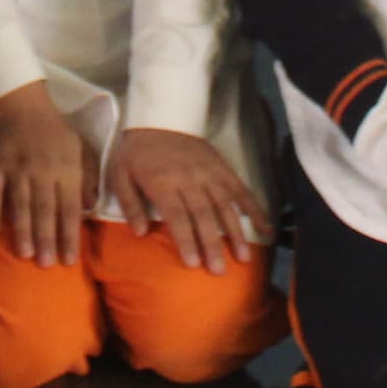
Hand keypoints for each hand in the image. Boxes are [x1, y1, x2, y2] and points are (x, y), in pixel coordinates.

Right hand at [0, 80, 96, 269]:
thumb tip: (92, 207)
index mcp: (66, 169)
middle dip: (47, 238)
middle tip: (47, 265)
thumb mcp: (81, 148)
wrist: (20, 105)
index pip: (69, 208)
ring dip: (22, 230)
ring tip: (25, 254)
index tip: (70, 261)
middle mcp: (42, 171)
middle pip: (45, 209)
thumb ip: (90, 176)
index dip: (69, 235)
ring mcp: (16, 169)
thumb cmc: (55, 131)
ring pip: (20, 204)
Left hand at [107, 126, 267, 275]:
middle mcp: (189, 179)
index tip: (193, 264)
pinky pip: (241, 189)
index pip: (176, 215)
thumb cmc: (137, 151)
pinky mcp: (222, 168)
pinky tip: (266, 227)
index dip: (185, 239)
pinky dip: (254, 208)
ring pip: (225, 205)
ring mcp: (209, 173)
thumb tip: (140, 233)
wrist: (161, 116)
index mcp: (162, 182)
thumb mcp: (120, 174)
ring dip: (236, 232)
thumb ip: (130, 204)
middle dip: (212, 244)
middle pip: (203, 215)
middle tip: (219, 271)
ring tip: (243, 257)